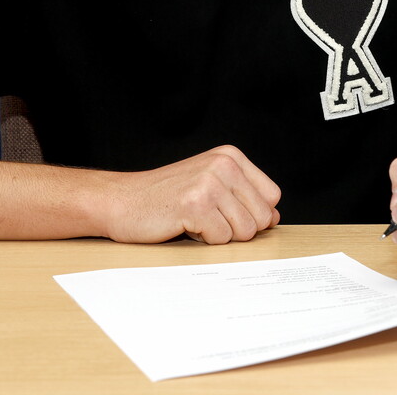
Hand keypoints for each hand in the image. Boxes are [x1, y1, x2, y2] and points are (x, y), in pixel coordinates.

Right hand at [102, 145, 280, 244]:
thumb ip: (244, 197)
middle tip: (206, 218)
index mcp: (231, 156)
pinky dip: (204, 240)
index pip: (272, 197)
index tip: (226, 212)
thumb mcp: (210, 185)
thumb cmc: (165, 197)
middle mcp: (224, 164)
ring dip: (220, 235)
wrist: (121, 201)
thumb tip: (275, 218)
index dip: (253, 214)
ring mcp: (210, 182)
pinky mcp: (196, 204)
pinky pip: (222, 239)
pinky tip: (184, 224)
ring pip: (245, 231)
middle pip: (262, 217)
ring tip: (195, 220)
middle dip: (236, 228)